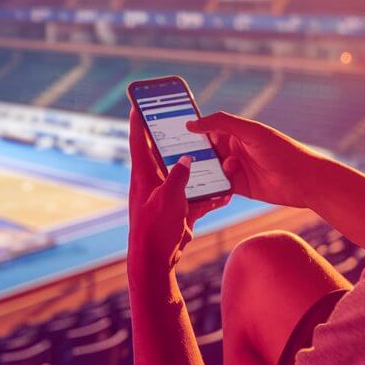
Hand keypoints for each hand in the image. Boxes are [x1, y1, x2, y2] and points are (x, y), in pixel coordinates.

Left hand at [128, 108, 229, 278]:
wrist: (156, 260)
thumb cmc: (154, 228)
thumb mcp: (168, 199)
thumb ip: (179, 177)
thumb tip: (188, 157)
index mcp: (144, 174)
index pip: (138, 140)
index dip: (138, 120)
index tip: (138, 103)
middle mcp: (154, 181)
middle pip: (166, 153)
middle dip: (177, 139)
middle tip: (188, 121)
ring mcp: (168, 195)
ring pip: (187, 175)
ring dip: (201, 168)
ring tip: (217, 155)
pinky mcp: (180, 210)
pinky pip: (197, 196)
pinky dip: (210, 194)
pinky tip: (226, 190)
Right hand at [185, 111, 328, 208]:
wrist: (305, 181)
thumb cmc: (282, 150)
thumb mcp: (250, 132)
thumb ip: (221, 123)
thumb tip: (192, 123)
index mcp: (237, 132)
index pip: (208, 129)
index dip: (192, 130)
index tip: (171, 132)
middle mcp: (235, 149)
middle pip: (206, 150)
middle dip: (192, 152)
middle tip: (170, 155)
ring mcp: (236, 169)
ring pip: (210, 168)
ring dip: (200, 170)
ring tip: (184, 172)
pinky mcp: (239, 187)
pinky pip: (218, 186)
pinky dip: (210, 186)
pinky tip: (200, 187)